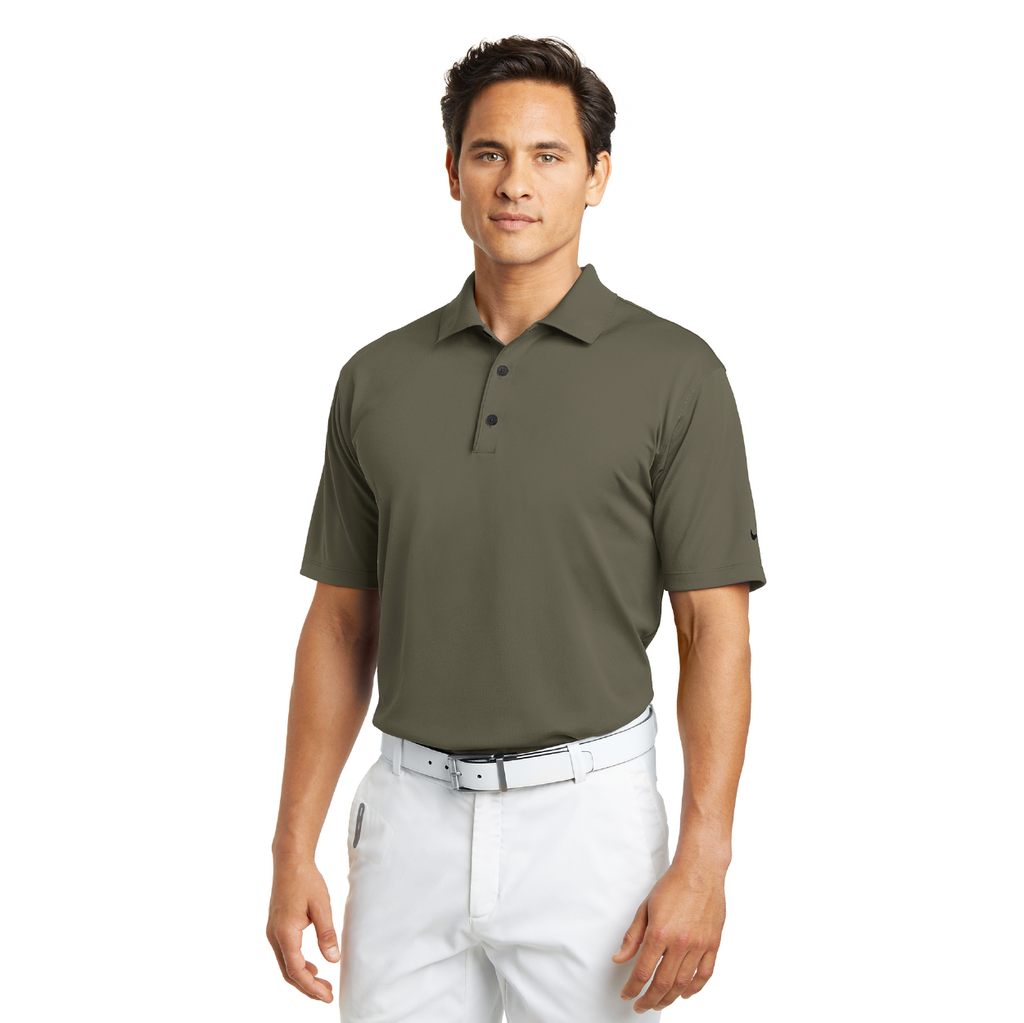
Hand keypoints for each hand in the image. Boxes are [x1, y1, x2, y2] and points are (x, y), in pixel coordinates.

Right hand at [266, 857, 339, 1001]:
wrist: (290, 861)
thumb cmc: (305, 880)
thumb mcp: (322, 906)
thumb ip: (326, 934)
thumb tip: (333, 960)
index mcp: (285, 933)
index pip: (296, 970)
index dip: (312, 987)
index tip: (327, 995)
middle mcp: (275, 936)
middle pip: (288, 972)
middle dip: (307, 987)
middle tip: (327, 995)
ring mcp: (273, 932)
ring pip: (286, 964)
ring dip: (302, 977)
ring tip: (322, 983)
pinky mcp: (276, 927)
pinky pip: (285, 953)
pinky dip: (298, 964)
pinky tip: (312, 966)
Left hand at [611, 863, 725, 1011]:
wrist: (700, 871)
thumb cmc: (672, 885)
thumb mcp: (645, 907)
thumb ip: (632, 936)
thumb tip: (620, 958)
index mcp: (659, 933)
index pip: (643, 972)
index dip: (633, 988)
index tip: (627, 995)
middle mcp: (680, 943)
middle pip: (662, 984)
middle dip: (649, 1000)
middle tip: (641, 1005)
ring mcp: (699, 945)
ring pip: (683, 984)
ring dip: (669, 998)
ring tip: (659, 1003)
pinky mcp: (713, 944)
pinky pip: (705, 975)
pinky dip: (694, 989)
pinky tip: (685, 993)